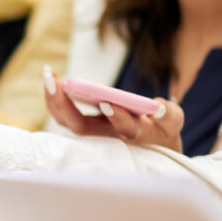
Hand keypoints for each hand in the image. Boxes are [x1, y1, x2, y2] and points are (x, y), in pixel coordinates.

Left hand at [43, 66, 183, 151]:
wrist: (150, 145)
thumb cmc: (162, 130)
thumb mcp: (172, 123)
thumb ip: (169, 115)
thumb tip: (157, 106)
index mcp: (135, 135)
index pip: (125, 131)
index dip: (119, 119)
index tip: (109, 103)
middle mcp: (109, 137)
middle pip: (81, 128)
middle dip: (64, 105)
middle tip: (54, 80)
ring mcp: (94, 132)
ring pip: (68, 122)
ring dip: (54, 100)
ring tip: (48, 75)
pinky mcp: (85, 124)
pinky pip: (64, 114)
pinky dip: (55, 97)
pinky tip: (51, 78)